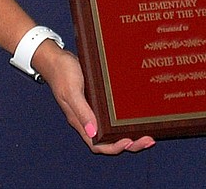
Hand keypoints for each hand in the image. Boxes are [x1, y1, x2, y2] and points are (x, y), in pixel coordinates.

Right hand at [34, 41, 155, 154]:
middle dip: (129, 143)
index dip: (113, 147)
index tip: (129, 142)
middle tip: (149, 140)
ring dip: (130, 132)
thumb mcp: (71, 91)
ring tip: (147, 132)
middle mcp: (88, 119)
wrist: (57, 58)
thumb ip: (82, 111)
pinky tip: (136, 114)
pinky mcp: (97, 99)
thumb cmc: (62, 73)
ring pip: (112, 129)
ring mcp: (93, 110)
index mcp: (80, 121)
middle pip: (109, 139)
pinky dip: (124, 118)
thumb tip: (93, 132)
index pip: (97, 144)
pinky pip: (112, 114)